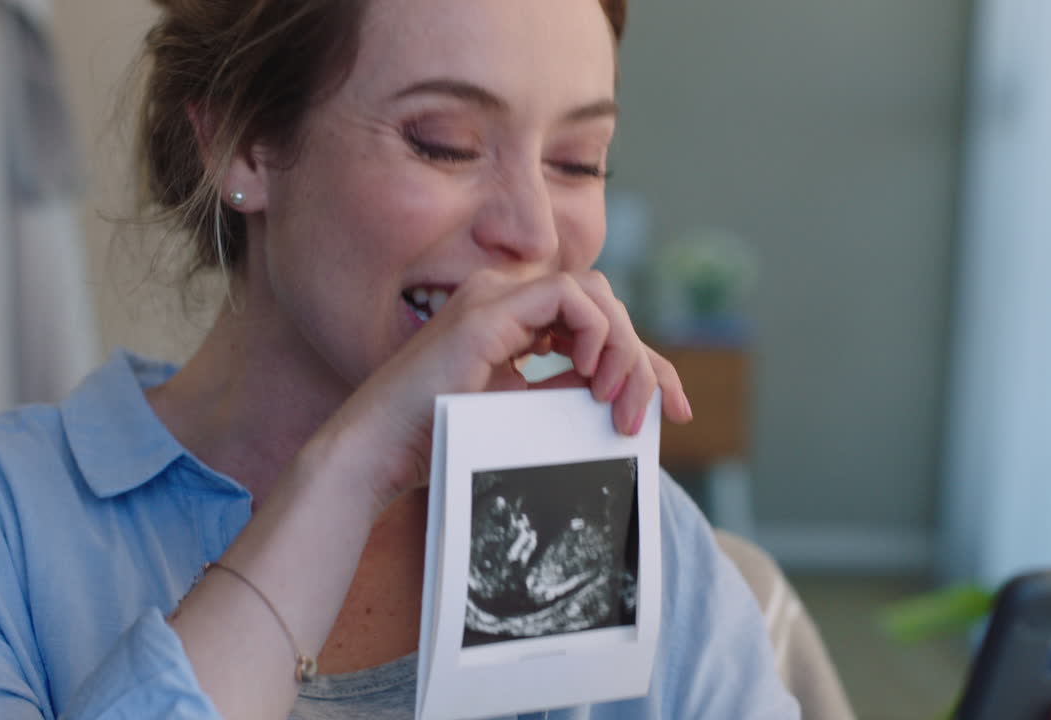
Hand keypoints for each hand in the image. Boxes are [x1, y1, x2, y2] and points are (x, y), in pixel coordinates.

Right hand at [309, 269, 692, 510]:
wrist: (377, 454)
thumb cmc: (437, 441)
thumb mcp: (521, 413)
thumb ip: (564, 392)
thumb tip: (621, 392)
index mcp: (510, 320)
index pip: (594, 321)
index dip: (643, 362)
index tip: (672, 410)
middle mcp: (503, 298)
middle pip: (604, 302)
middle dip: (646, 357)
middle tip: (666, 411)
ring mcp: (492, 298)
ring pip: (594, 293)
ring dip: (624, 349)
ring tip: (619, 402)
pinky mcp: (486, 313)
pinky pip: (568, 296)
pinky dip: (595, 333)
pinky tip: (591, 376)